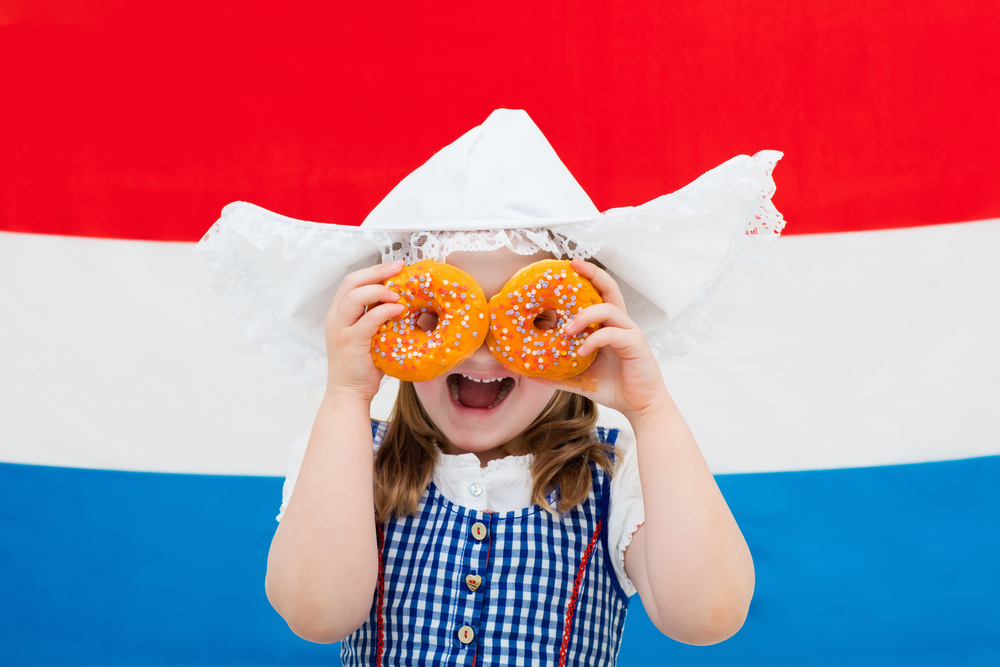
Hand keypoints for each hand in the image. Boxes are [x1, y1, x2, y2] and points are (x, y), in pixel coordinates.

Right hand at [324, 261, 405, 402]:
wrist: (349, 392)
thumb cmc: (363, 365)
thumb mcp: (369, 335)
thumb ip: (378, 318)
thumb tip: (402, 301)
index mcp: (339, 313)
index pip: (352, 281)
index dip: (374, 270)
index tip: (396, 266)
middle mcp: (336, 318)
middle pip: (351, 282)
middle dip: (378, 272)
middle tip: (400, 268)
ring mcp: (341, 330)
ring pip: (355, 297)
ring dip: (380, 290)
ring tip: (398, 295)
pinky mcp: (350, 343)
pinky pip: (368, 320)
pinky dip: (385, 311)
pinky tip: (399, 310)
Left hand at [538, 258, 668, 421]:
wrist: (640, 405)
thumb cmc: (613, 386)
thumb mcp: (579, 377)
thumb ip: (557, 372)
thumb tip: (529, 371)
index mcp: (608, 325)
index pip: (598, 294)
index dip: (586, 278)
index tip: (566, 268)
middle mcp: (620, 323)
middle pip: (610, 288)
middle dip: (592, 273)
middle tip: (572, 265)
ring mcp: (629, 332)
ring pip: (609, 308)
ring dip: (584, 315)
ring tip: (566, 330)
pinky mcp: (636, 344)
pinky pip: (612, 334)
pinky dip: (594, 339)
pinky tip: (582, 351)